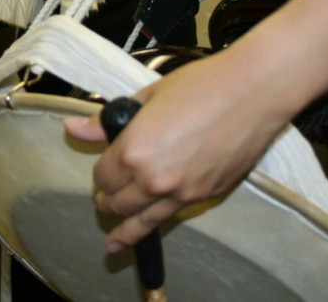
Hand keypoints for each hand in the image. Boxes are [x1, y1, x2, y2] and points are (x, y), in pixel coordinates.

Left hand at [64, 53, 287, 251]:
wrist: (253, 92)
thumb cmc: (204, 85)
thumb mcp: (149, 96)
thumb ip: (107, 121)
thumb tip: (75, 128)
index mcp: (133, 150)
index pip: (102, 176)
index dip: (101, 172)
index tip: (105, 167)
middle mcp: (154, 179)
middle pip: (117, 204)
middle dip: (108, 201)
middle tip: (105, 199)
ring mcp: (181, 192)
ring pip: (143, 222)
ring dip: (126, 229)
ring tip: (115, 241)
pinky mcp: (206, 195)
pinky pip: (173, 215)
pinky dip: (158, 220)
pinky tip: (153, 224)